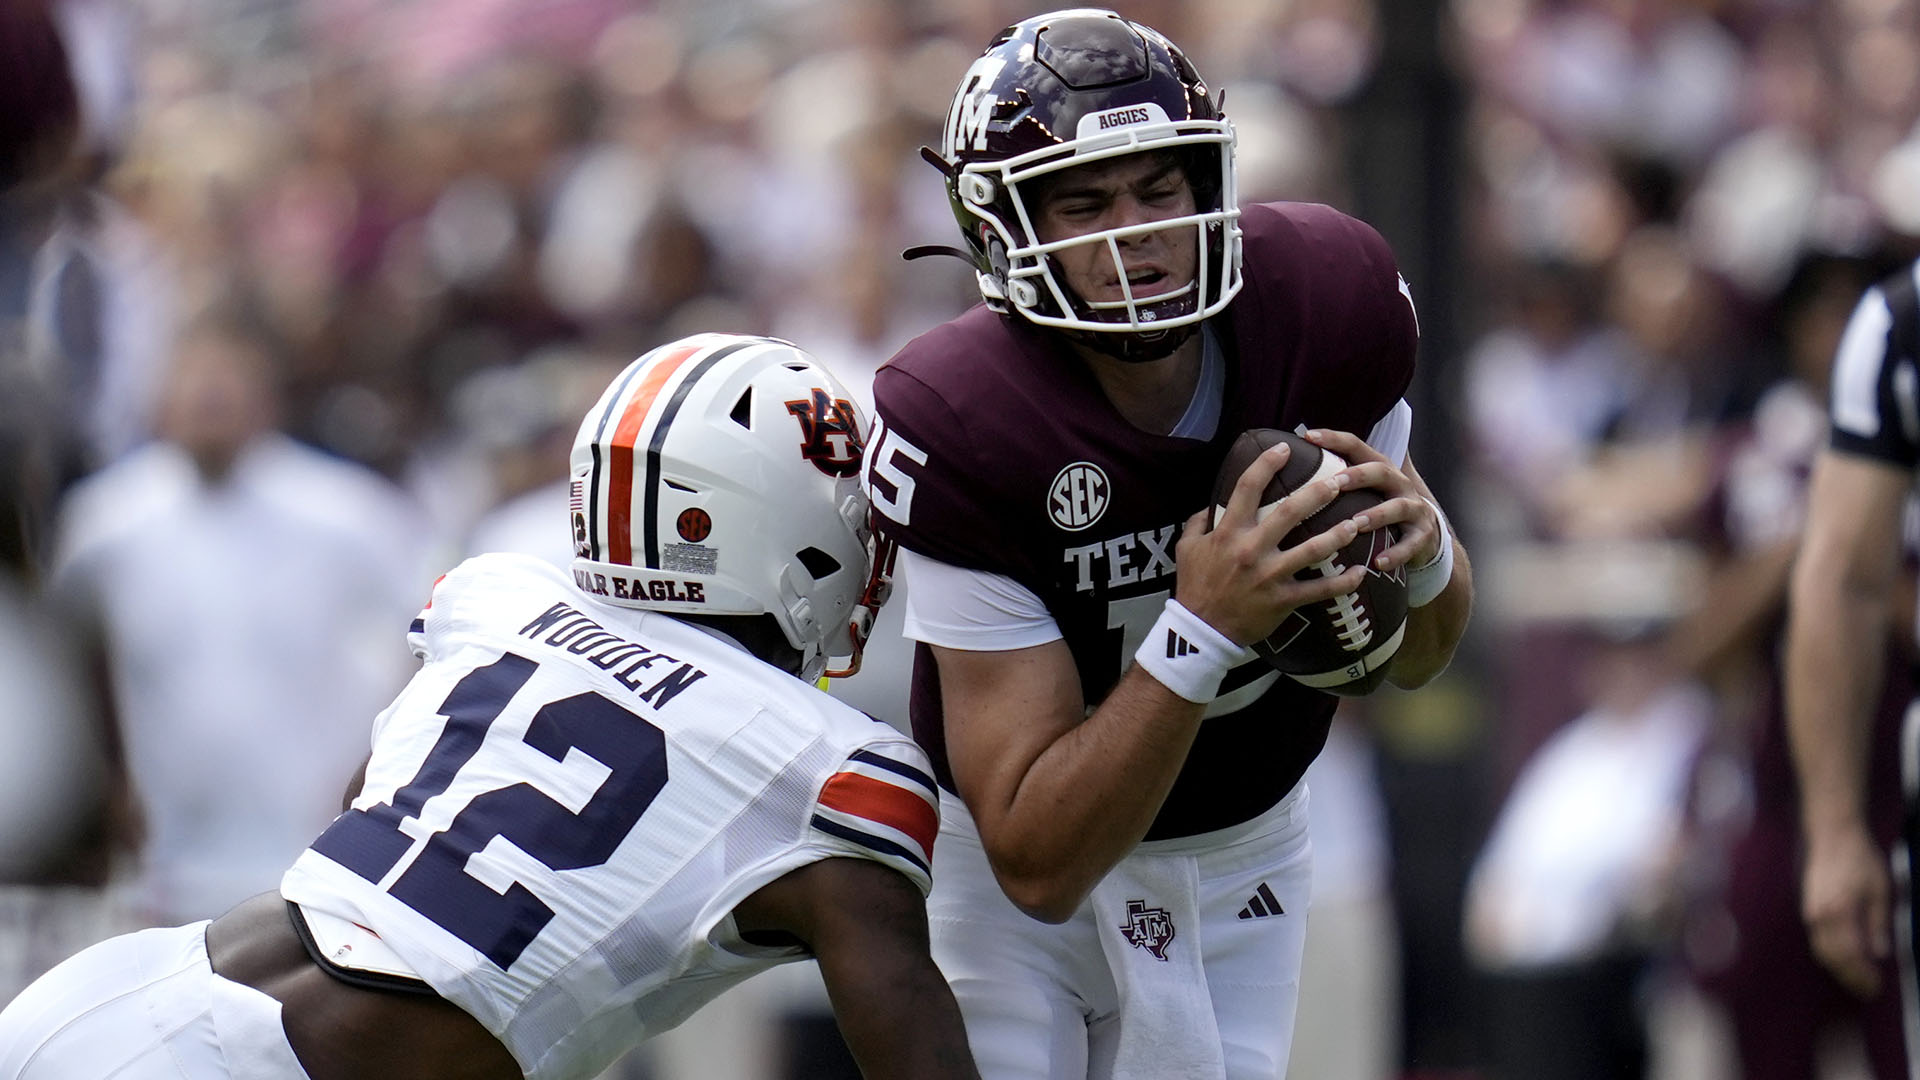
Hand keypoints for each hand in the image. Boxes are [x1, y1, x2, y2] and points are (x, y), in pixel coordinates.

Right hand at [1176, 440, 1365, 645]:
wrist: (1201, 630)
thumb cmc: (1194, 586)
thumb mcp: (1187, 547)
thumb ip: (1199, 521)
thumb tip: (1211, 503)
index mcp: (1228, 532)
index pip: (1248, 488)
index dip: (1267, 463)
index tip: (1284, 447)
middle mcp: (1251, 549)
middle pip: (1289, 512)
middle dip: (1318, 493)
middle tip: (1339, 481)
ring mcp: (1270, 576)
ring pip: (1313, 550)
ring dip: (1339, 534)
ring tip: (1358, 522)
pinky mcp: (1283, 600)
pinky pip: (1319, 590)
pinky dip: (1342, 582)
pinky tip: (1360, 573)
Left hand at [1302, 428, 1441, 572]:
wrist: (1425, 533)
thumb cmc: (1380, 507)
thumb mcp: (1363, 490)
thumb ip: (1335, 480)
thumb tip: (1287, 468)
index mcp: (1379, 468)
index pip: (1357, 446)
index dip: (1334, 439)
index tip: (1308, 436)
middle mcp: (1398, 483)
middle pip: (1381, 471)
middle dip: (1358, 476)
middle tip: (1335, 483)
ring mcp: (1413, 508)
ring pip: (1397, 507)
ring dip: (1377, 514)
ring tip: (1356, 523)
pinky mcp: (1422, 535)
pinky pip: (1410, 544)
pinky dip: (1395, 554)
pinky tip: (1377, 562)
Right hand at [1801, 826, 1889, 998]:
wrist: (1832, 834)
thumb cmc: (1860, 859)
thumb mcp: (1879, 891)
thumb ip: (1878, 924)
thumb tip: (1879, 953)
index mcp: (1839, 913)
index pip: (1850, 955)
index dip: (1863, 975)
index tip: (1876, 988)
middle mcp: (1819, 917)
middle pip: (1832, 958)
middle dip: (1850, 977)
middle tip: (1867, 991)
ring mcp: (1810, 913)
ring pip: (1821, 951)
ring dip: (1838, 969)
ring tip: (1856, 980)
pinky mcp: (1808, 908)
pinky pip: (1817, 940)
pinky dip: (1830, 955)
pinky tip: (1843, 959)